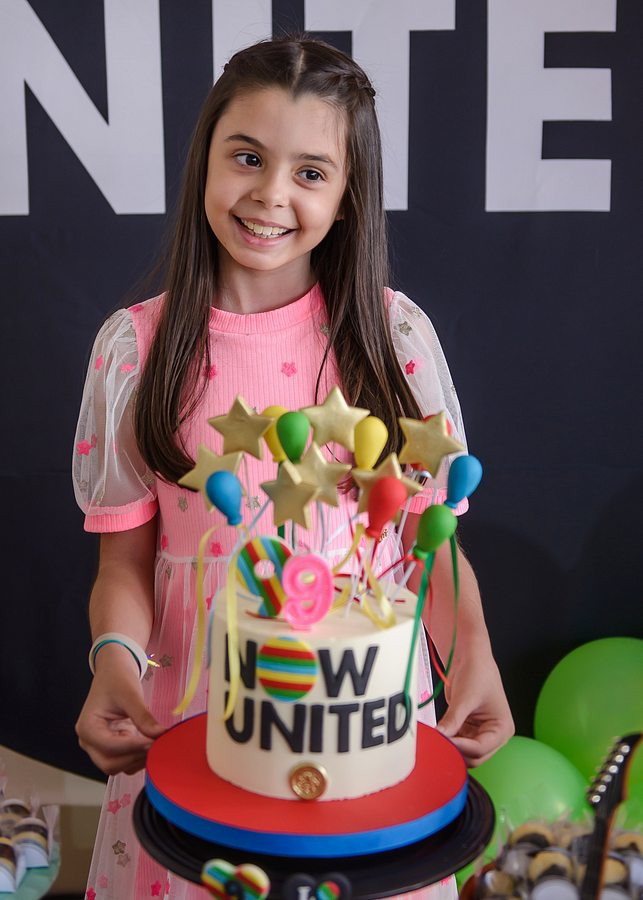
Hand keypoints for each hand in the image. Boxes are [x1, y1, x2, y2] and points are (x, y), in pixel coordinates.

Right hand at [76, 644, 165, 775]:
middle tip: (157, 745)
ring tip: (156, 743)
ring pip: (117, 766)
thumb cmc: (116, 679)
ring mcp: (99, 746)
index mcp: (88, 728)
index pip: (109, 747)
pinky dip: (138, 757)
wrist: (114, 671)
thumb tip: (160, 735)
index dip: (133, 746)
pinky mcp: (112, 746)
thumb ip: (143, 716)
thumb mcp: (130, 694)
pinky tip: (150, 743)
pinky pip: (124, 760)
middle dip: (134, 757)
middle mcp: (89, 741)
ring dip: (137, 759)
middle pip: (110, 764)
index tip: (154, 741)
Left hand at [436, 649, 513, 766]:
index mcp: (502, 728)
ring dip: (450, 746)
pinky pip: (457, 741)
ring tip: (435, 737)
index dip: (461, 747)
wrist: (470, 657)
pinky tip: (436, 733)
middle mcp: (494, 734)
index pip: (481, 748)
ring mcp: (480, 732)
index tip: (443, 741)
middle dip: (456, 750)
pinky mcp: (467, 728)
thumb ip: (452, 720)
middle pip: (474, 756)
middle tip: (436, 742)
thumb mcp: (464, 698)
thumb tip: (439, 737)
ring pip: (464, 752)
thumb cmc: (477, 672)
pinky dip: (447, 739)